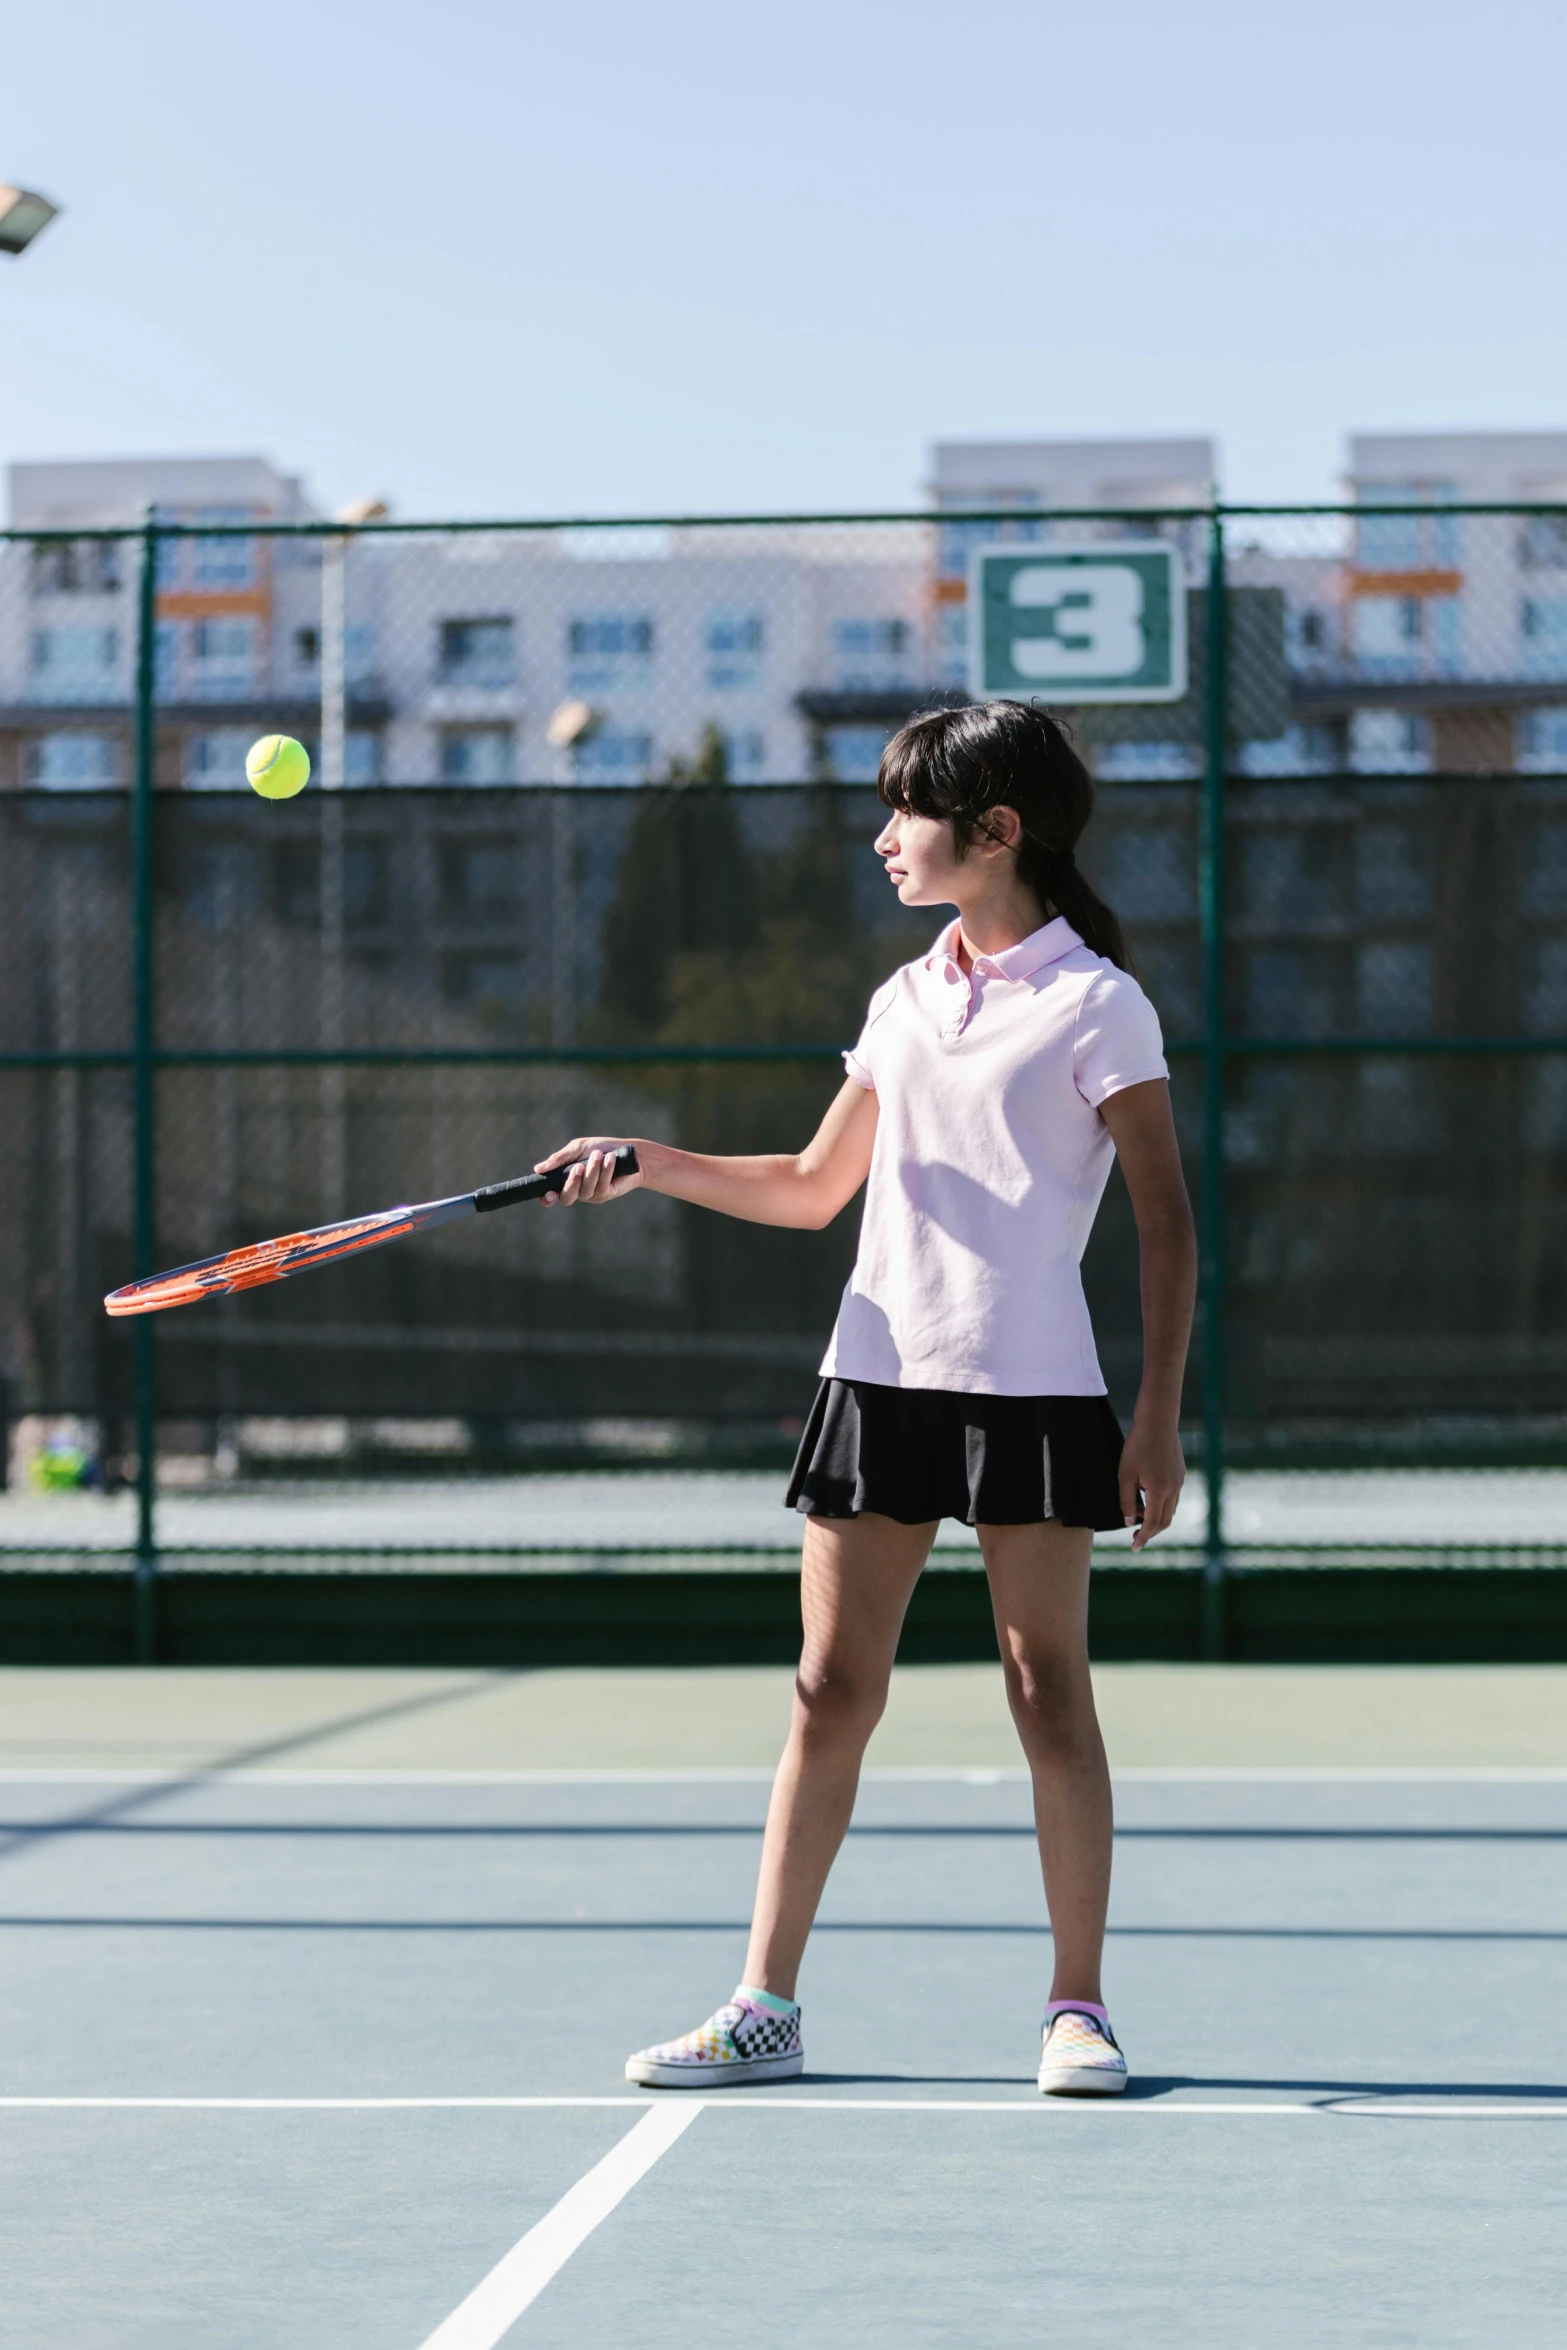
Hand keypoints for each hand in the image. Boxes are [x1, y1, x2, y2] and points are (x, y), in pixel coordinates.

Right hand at [532, 1137, 644, 1205]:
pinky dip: (605, 1171)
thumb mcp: (578, 1149)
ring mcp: (591, 1194)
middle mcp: (576, 1190)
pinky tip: (610, 1159)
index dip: (547, 1198)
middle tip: (579, 1166)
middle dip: (572, 1182)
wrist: (628, 1152)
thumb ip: (560, 1159)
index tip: (549, 1193)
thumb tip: (538, 1169)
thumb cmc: (601, 1148)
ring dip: (592, 1171)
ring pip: (585, 1190)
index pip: (551, 1195)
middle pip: (567, 1197)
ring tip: (599, 1155)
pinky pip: (601, 1186)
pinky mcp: (605, 1194)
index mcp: (565, 1178)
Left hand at [1118, 1416, 1184, 1550]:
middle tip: (1135, 1538)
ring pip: (1170, 1510)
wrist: (1157, 1421)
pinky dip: (1161, 1505)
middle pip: (1164, 1521)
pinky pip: (1173, 1498)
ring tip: (1136, 1516)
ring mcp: (1180, 1482)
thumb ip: (1125, 1500)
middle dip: (1150, 1532)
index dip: (1143, 1537)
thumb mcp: (1125, 1474)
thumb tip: (1128, 1522)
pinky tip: (1146, 1499)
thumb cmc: (1137, 1446)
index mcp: (1159, 1490)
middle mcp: (1174, 1489)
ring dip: (1155, 1518)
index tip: (1135, 1547)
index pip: (1151, 1523)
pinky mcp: (1180, 1474)